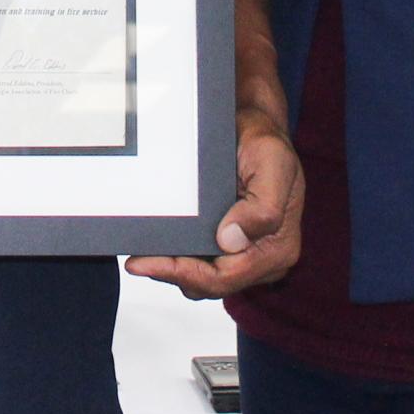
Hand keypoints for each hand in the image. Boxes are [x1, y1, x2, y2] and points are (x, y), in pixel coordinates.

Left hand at [125, 105, 303, 298]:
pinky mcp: (228, 244)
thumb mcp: (272, 163)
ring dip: (172, 269)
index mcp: (277, 249)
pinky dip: (177, 258)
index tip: (148, 264)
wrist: (254, 129)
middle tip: (136, 261)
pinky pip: (199, 262)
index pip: (226, 278)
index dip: (185, 274)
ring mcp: (244, 254)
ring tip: (142, 256)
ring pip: (202, 279)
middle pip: (210, 284)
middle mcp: (262, 258)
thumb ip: (263, 207)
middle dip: (172, 274)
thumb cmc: (265, 143)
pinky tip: (155, 245)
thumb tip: (231, 240)